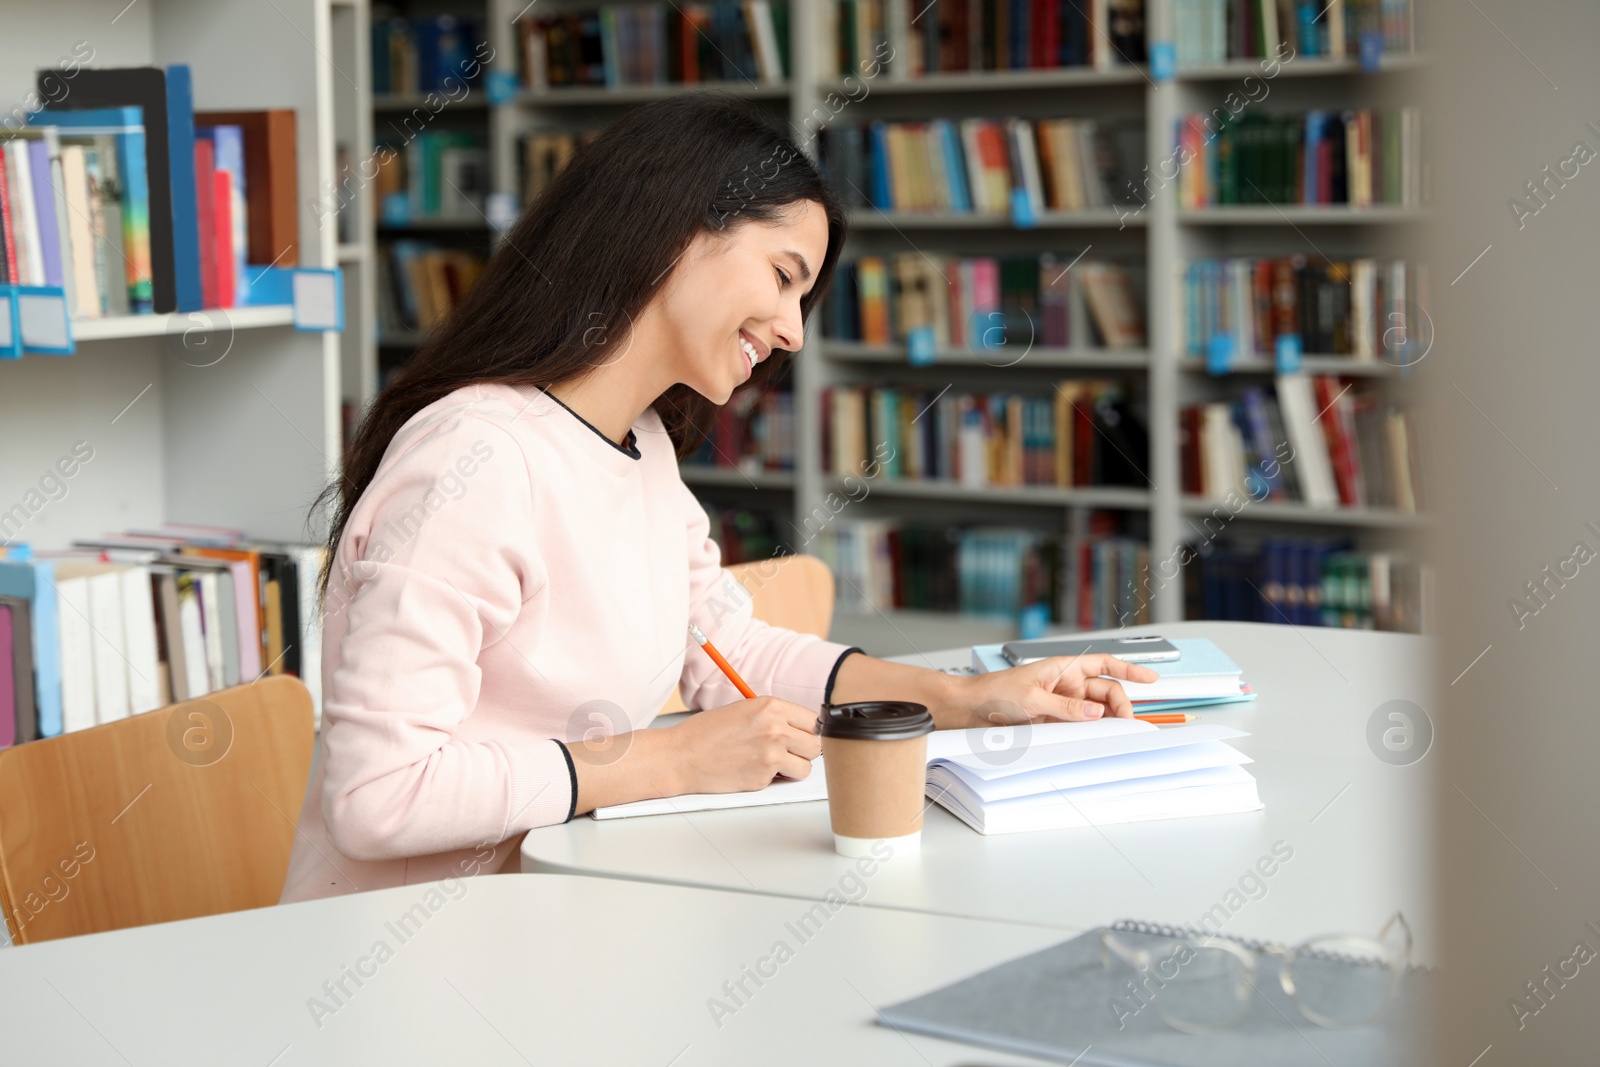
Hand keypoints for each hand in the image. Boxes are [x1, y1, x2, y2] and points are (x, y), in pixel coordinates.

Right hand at [662, 696, 822, 793]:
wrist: (681, 755)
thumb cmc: (706, 733)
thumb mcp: (744, 710)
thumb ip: (774, 717)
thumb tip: (800, 729)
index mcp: (771, 707)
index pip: (814, 720)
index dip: (807, 730)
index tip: (801, 736)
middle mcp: (775, 728)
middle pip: (815, 744)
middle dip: (803, 750)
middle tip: (787, 752)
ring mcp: (771, 754)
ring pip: (806, 766)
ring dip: (794, 767)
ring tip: (773, 763)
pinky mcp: (763, 777)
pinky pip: (785, 780)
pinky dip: (774, 779)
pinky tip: (754, 770)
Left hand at [945, 653, 1160, 727]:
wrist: (970, 710)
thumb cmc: (995, 692)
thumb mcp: (1032, 698)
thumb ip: (1065, 707)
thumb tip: (1096, 712)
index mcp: (1063, 668)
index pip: (1104, 664)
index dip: (1129, 670)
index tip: (1151, 678)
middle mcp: (1066, 685)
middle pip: (1105, 692)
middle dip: (1120, 705)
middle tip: (1126, 723)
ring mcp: (1061, 705)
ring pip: (1096, 712)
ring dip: (1107, 721)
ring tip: (1117, 732)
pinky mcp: (1054, 722)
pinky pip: (1080, 726)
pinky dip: (1092, 732)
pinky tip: (1098, 739)